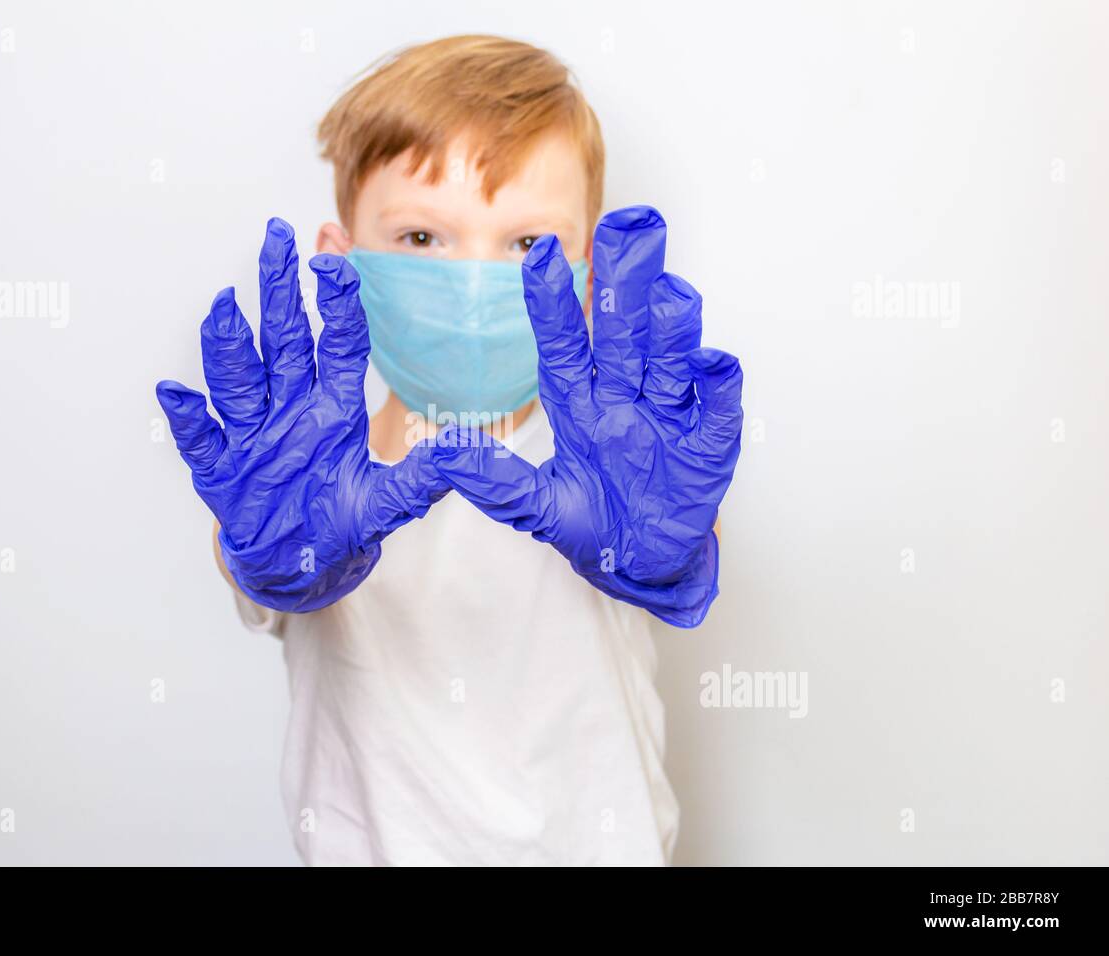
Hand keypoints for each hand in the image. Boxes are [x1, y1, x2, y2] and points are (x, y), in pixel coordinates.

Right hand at [155, 218, 452, 611]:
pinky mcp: (220, 467)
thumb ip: (418, 480)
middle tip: (274, 235)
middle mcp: (289, 408)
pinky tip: (175, 393)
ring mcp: (251, 434)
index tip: (333, 260)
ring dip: (230, 345)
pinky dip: (188, 418)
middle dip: (277, 289)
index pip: (336, 344)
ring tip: (224, 304)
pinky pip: (201, 439)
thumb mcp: (384, 504)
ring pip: (239, 380)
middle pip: (282, 340)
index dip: (335, 304)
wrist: (297, 565)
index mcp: (331, 408)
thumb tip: (462, 453)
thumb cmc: (339, 525)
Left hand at [433, 206, 743, 626]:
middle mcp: (626, 397)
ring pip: (671, 360)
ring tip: (668, 293)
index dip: (553, 301)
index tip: (539, 253)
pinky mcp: (709, 444)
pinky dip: (716, 385)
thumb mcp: (539, 508)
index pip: (565, 343)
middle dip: (625, 283)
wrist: (645, 564)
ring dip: (671, 328)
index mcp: (583, 403)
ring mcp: (670, 416)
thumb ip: (496, 482)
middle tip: (628, 225)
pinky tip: (710, 363)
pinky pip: (716, 407)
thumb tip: (442, 449)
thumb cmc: (594, 526)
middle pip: (625, 334)